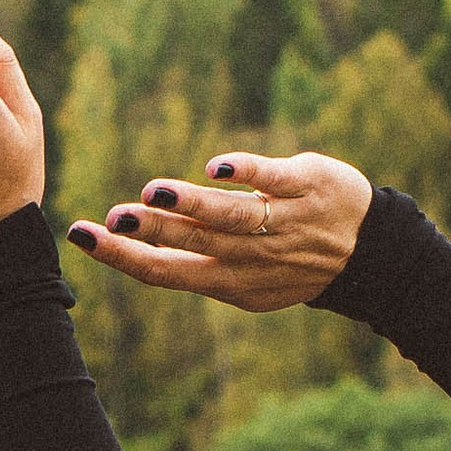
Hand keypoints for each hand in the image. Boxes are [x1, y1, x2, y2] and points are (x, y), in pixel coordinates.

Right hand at [70, 149, 370, 312]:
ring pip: (229, 216)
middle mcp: (251, 258)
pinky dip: (246, 175)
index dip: (122, 257)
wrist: (367, 253)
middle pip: (192, 244)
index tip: (84, 235)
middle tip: (114, 217)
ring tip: (155, 192)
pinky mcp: (306, 187)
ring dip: (190, 204)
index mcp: (227, 282)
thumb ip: (197, 261)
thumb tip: (138, 240)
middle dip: (150, 231)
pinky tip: (218, 168)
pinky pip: (273, 180)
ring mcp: (280, 223)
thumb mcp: (246, 280)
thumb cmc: (292, 262)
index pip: (166, 272)